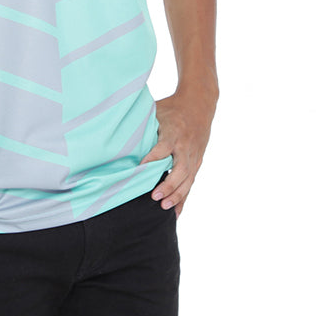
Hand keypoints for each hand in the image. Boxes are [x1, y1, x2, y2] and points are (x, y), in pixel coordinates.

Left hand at [140, 88, 215, 215]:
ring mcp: (193, 155)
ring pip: (187, 179)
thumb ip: (143, 123)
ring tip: (164, 207)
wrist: (198, 104)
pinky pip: (191, 181)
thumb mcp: (157, 110)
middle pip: (179, 168)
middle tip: (154, 196)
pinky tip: (176, 211)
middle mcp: (185, 146)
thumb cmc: (171, 107)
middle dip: (168, 184)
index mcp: (173, 132)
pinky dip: (184, 197)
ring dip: (176, 194)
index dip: (152, 159)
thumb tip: (116, 130)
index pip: (163, 148)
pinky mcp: (197, 161)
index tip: (140, 169)